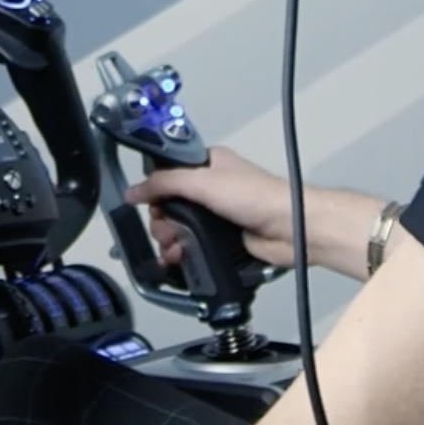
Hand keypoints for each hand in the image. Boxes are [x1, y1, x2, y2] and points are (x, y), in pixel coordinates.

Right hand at [124, 146, 389, 280]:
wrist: (292, 231)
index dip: (154, 190)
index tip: (149, 204)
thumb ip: (164, 183)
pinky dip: (182, 254)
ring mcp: (215, 216)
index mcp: (207, 164)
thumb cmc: (253, 197)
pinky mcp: (221, 240)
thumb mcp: (202, 182)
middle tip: (165, 232)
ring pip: (178, 229)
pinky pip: (192, 246)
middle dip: (161, 221)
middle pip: (168, 205)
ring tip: (173, 250)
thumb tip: (131, 191)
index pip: (167, 173)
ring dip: (169, 241)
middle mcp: (210, 188)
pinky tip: (178, 260)